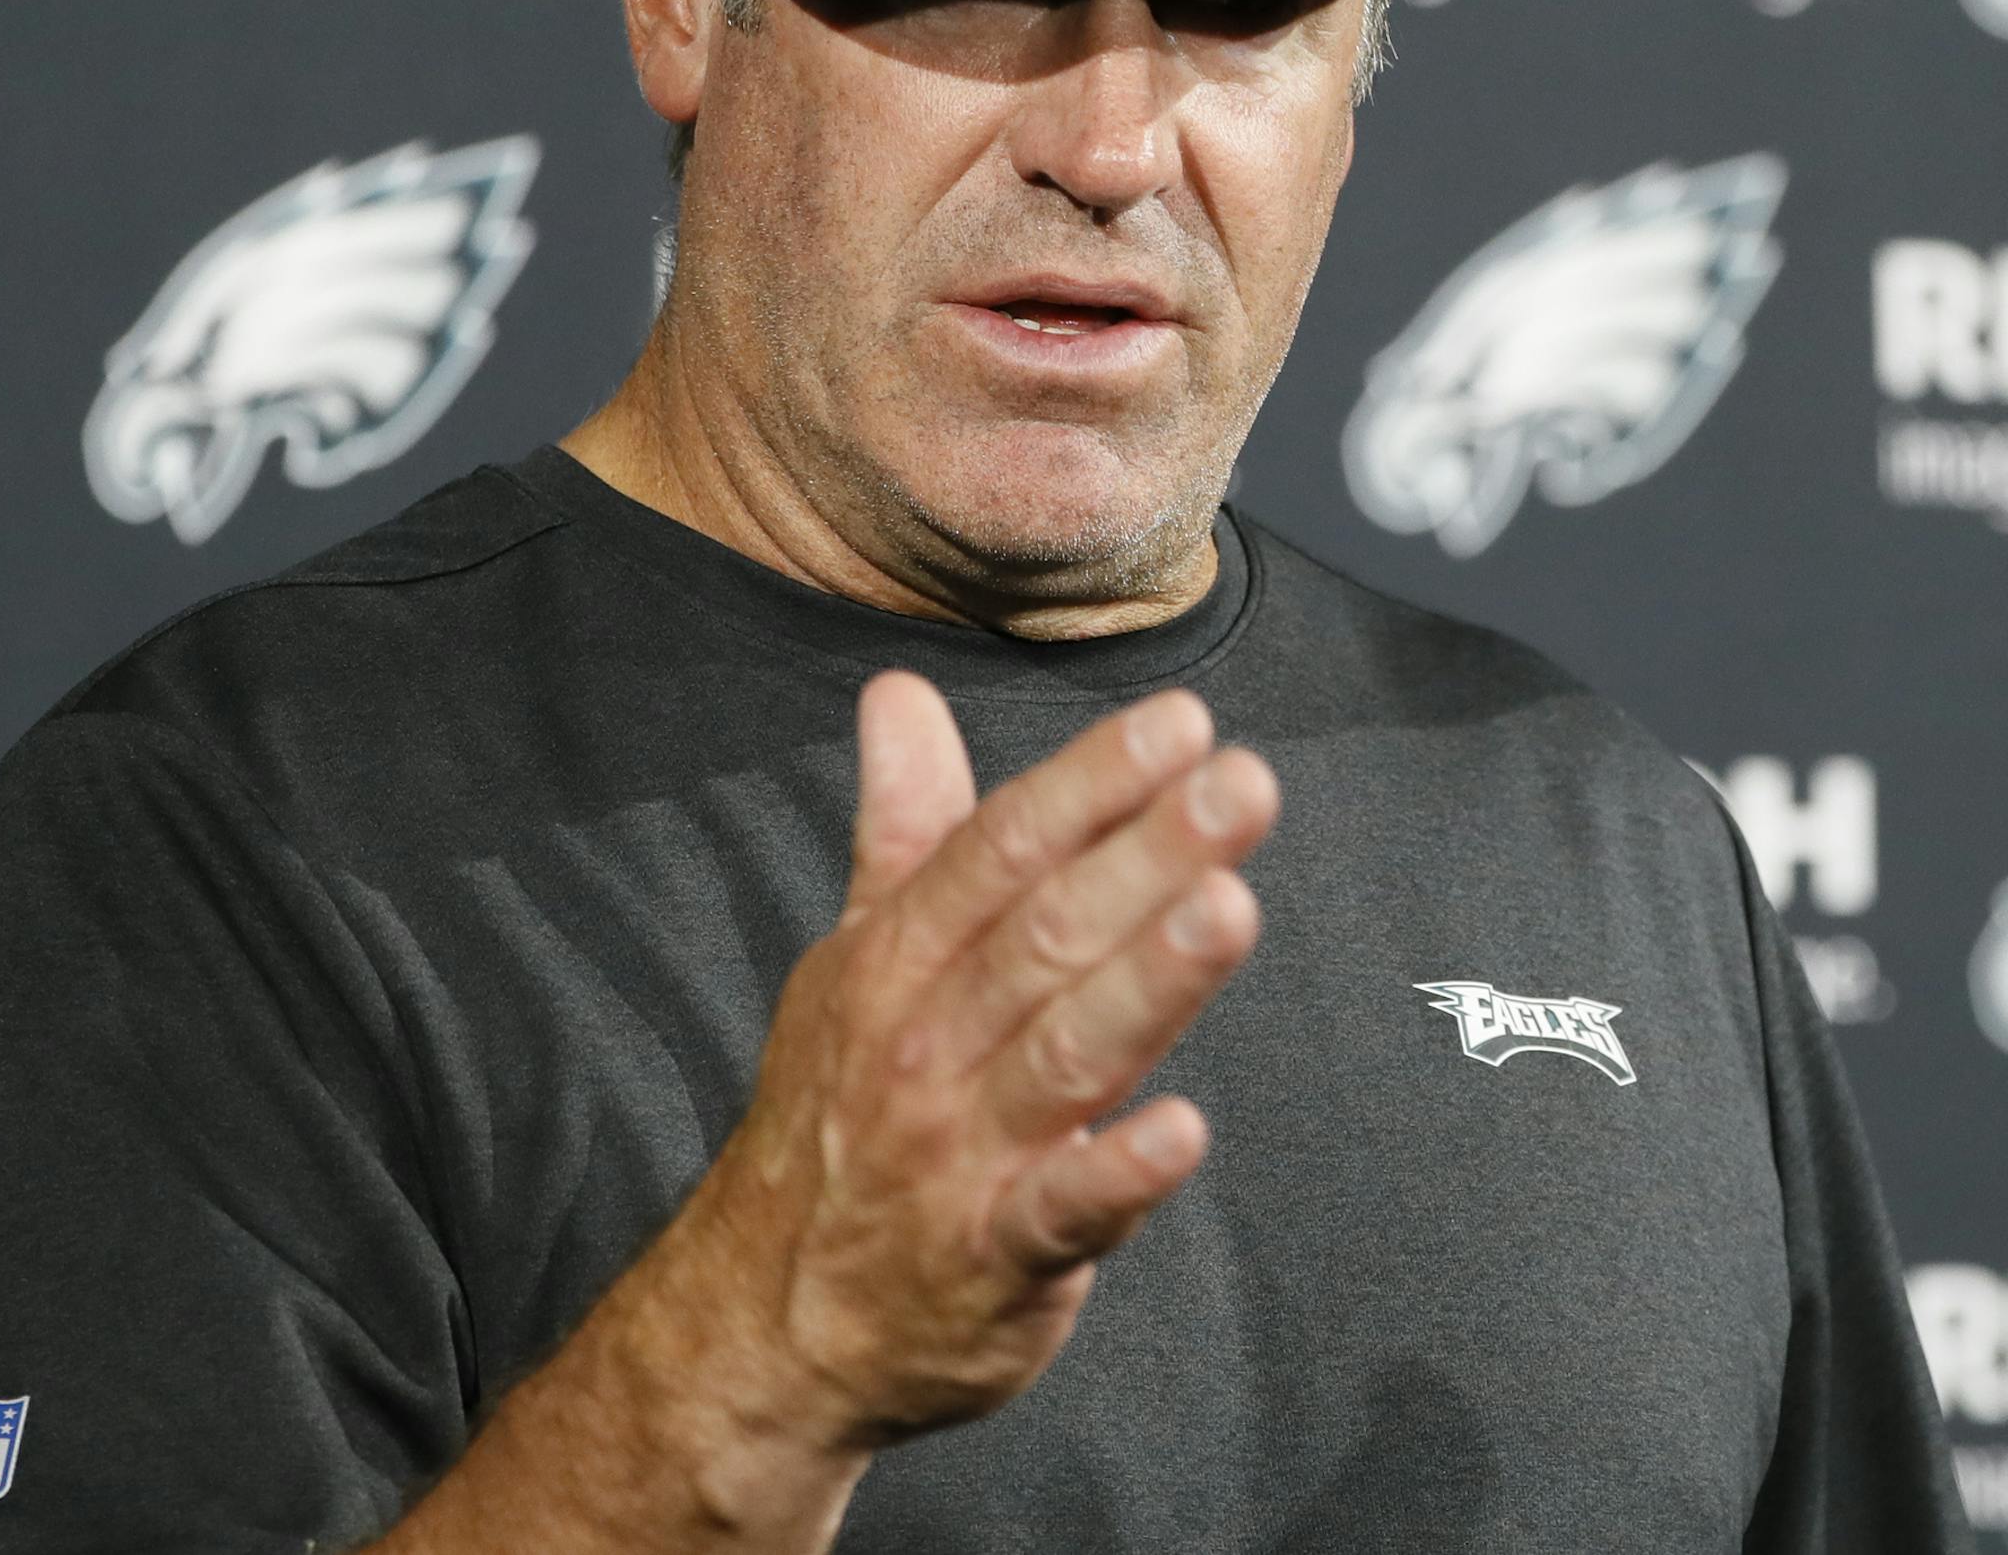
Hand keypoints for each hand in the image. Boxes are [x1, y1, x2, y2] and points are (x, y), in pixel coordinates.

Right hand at [699, 671, 1277, 1450]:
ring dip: (1150, 980)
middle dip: (1147, 854)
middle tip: (1240, 783)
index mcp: (896, 958)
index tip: (1179, 724)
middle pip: (1046, 933)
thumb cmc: (835, 1108)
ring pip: (1067, 1054)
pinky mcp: (998, 1260)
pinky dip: (1121, 1176)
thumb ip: (900, 823)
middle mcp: (924, 1044)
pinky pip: (1063, 1216)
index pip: (1000, 849)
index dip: (1091, 783)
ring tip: (1230, 905)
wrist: (767, 1315)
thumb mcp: (853, 954)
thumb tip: (898, 691)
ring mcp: (960, 1154)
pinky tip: (1186, 1131)